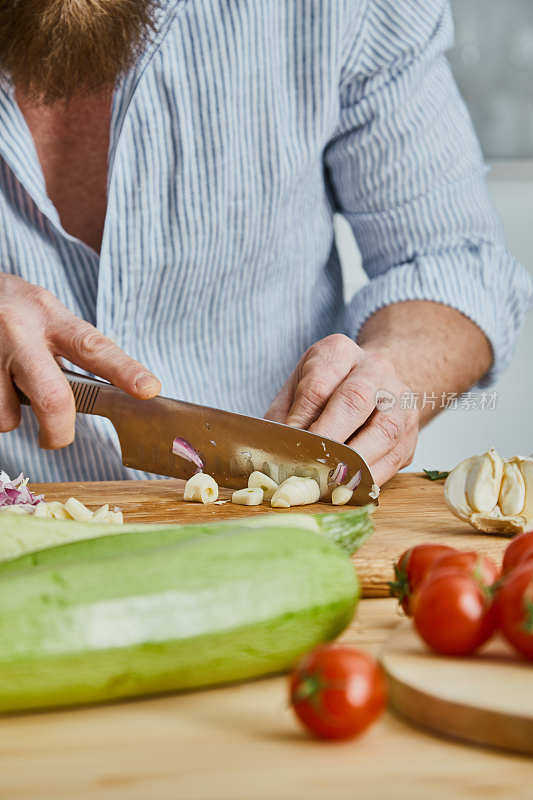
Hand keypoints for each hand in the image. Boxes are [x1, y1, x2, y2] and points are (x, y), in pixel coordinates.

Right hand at [0, 274, 160, 447]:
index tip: (148, 389)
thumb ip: (72, 348)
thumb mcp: (47, 316)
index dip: (124, 371)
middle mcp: (19, 330)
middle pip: (52, 398)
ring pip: (7, 415)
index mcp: (50, 316)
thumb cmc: (15, 311)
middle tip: (57, 438)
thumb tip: (109, 395)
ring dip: (10, 415)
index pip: (93, 348)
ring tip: (8, 390)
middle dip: (59, 431)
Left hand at [265, 334, 418, 485]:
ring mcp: (399, 399)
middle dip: (330, 437)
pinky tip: (350, 490)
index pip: (319, 384)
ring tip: (329, 484)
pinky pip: (394, 457)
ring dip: (354, 462)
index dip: (302, 419)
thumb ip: (284, 418)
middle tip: (309, 465)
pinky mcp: (410, 432)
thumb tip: (276, 453)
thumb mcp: (296, 391)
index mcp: (339, 353)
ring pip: (383, 431)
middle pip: (355, 399)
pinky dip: (371, 478)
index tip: (287, 445)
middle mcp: (375, 369)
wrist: (371, 384)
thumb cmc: (325, 391)